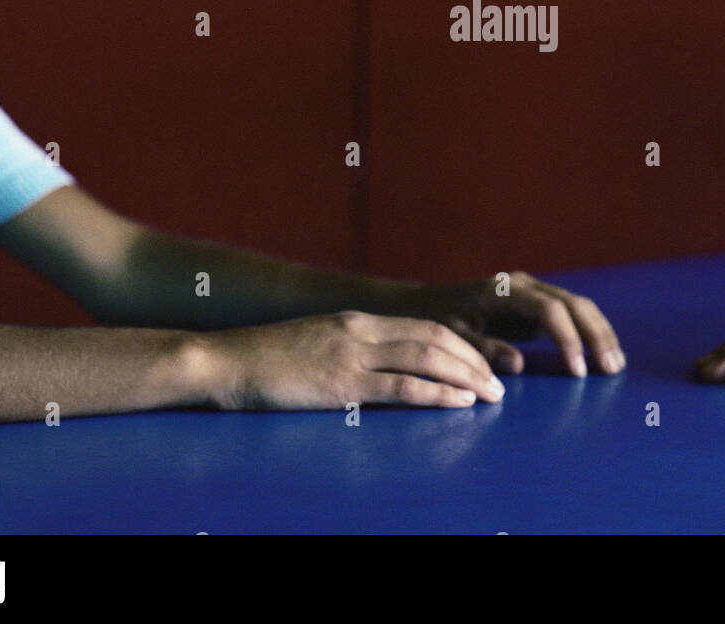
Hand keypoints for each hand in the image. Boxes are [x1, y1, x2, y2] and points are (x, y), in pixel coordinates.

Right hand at [197, 311, 505, 409]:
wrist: (224, 361)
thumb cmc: (265, 360)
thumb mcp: (317, 345)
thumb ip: (351, 351)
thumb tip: (383, 368)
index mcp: (358, 321)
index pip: (425, 327)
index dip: (462, 345)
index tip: (485, 365)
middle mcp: (361, 332)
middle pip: (435, 339)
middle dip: (474, 361)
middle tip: (500, 384)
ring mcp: (351, 356)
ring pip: (426, 359)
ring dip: (465, 377)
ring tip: (491, 396)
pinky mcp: (340, 384)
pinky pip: (399, 387)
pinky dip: (435, 394)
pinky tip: (458, 403)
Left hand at [412, 271, 625, 376]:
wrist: (431, 304)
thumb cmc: (440, 320)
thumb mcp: (452, 336)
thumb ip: (482, 349)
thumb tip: (516, 365)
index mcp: (505, 288)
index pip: (548, 309)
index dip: (566, 338)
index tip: (578, 371)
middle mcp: (525, 284)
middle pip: (573, 303)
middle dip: (595, 335)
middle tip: (613, 368)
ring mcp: (535, 292)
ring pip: (579, 306)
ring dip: (599, 333)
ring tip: (616, 364)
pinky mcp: (540, 305)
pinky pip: (573, 315)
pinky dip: (591, 332)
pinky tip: (604, 353)